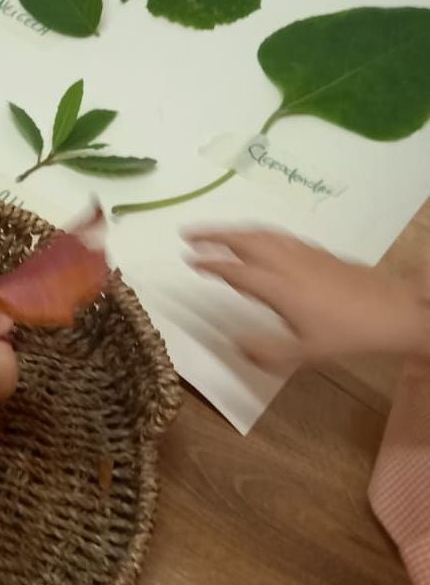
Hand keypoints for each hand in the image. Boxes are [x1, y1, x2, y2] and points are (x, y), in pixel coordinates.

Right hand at [187, 229, 429, 371]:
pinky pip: (280, 235)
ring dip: (236, 231)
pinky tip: (259, 241)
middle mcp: (288, 264)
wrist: (394, 312)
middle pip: (245, 240)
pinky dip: (259, 233)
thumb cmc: (347, 335)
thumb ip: (265, 351)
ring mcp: (305, 254)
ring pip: (263, 233)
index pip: (235, 270)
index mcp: (278, 287)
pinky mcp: (319, 252)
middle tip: (190, 234)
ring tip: (217, 234)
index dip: (209, 264)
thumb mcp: (304, 354)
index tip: (189, 260)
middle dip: (215, 234)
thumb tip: (235, 343)